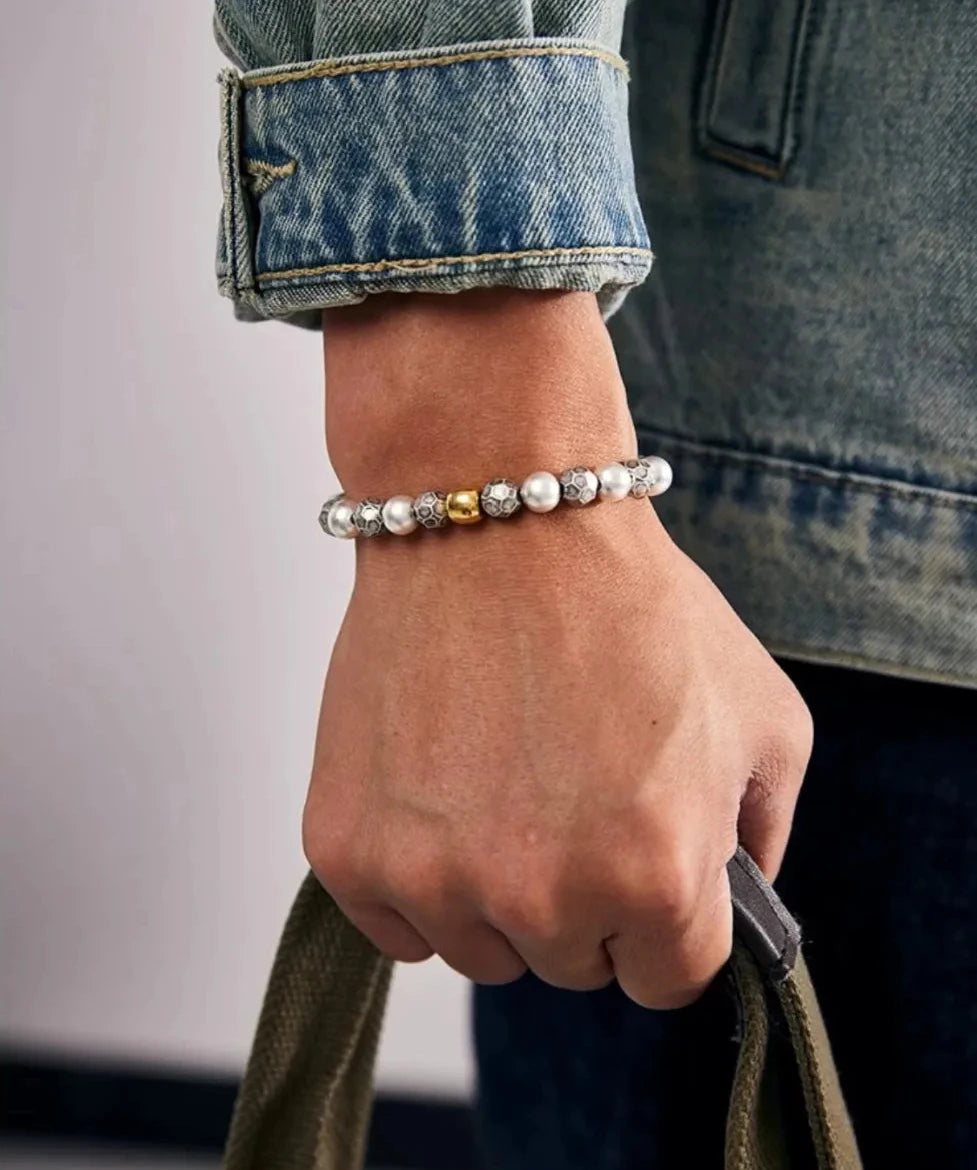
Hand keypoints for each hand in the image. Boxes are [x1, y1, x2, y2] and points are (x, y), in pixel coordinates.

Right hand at [304, 290, 811, 1008]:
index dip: (663, 919)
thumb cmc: (628, 604)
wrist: (497, 519)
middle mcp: (543, 897)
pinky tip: (440, 788)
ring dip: (495, 892)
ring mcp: (435, 879)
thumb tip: (735, 899)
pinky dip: (418, 875)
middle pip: (569, 966)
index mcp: (658, 875)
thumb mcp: (762, 715)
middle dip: (580, 897)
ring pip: (479, 952)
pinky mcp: (348, 851)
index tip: (642, 861)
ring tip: (500, 777)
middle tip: (565, 789)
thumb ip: (763, 833)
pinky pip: (394, 927)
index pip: (667, 980)